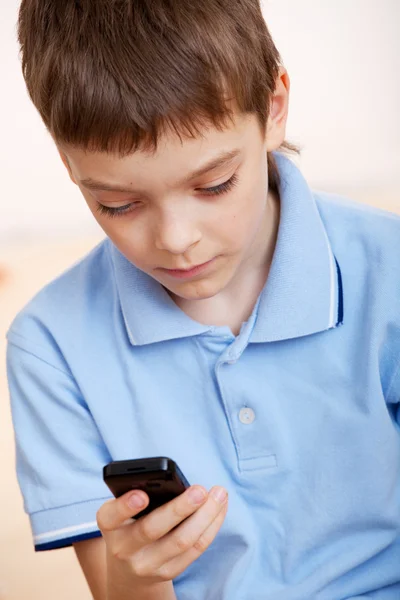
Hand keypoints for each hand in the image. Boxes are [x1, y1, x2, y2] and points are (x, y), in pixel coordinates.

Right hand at [97, 484, 227, 598]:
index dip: (125, 505)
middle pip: (152, 529)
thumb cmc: (129, 524)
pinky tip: (220, 508)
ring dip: (205, 515)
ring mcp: (147, 564)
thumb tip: (175, 482)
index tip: (142, 494)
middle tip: (200, 490)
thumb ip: (138, 494)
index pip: (111, 516)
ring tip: (219, 494)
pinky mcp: (168, 572)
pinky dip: (211, 526)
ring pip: (182, 541)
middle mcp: (123, 548)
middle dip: (179, 508)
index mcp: (110, 525)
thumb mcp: (123, 511)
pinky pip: (195, 549)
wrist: (127, 568)